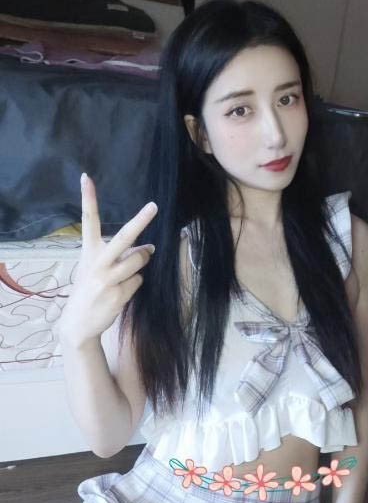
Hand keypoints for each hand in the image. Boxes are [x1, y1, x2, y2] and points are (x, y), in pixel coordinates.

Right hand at [59, 173, 157, 344]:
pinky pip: (139, 281)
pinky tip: (121, 291)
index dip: (88, 199)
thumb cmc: (90, 290)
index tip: (87, 178)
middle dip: (140, 221)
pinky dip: (135, 284)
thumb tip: (148, 248)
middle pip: (123, 238)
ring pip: (139, 260)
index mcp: (88, 252)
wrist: (78, 324)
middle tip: (154, 206)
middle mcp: (98, 263)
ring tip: (127, 271)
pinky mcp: (118, 294)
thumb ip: (118, 256)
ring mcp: (108, 279)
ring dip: (141, 262)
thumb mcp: (95, 269)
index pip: (88, 221)